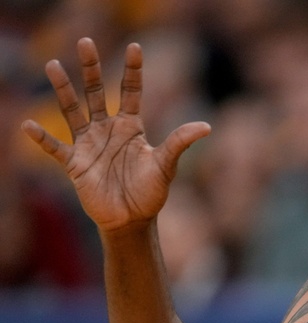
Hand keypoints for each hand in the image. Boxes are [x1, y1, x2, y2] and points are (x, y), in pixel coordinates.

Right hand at [22, 38, 210, 231]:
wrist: (132, 220)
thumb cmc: (151, 193)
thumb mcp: (166, 166)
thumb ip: (180, 142)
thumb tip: (206, 126)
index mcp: (130, 127)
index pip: (131, 92)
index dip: (132, 70)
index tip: (135, 47)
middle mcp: (107, 130)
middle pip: (96, 92)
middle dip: (91, 68)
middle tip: (85, 42)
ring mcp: (88, 144)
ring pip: (72, 111)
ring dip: (63, 90)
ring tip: (53, 65)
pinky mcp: (74, 163)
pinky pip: (54, 148)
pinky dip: (41, 138)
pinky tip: (28, 126)